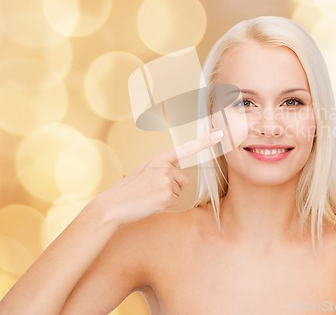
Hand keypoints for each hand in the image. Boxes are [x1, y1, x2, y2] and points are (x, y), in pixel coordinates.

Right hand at [93, 130, 223, 225]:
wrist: (112, 205)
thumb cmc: (128, 190)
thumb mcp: (144, 172)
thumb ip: (161, 169)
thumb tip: (178, 176)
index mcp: (159, 159)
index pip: (186, 148)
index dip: (205, 141)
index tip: (219, 134)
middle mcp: (164, 166)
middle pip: (184, 179)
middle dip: (173, 187)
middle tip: (151, 191)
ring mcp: (166, 180)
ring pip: (179, 191)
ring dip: (168, 197)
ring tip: (149, 197)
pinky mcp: (167, 194)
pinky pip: (175, 202)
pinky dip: (165, 205)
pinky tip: (150, 203)